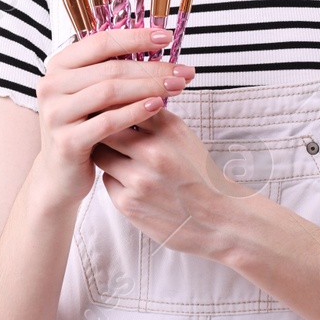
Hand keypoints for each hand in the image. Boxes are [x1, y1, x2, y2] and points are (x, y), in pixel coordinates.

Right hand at [31, 28, 196, 209]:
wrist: (60, 175)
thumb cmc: (84, 128)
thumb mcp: (93, 95)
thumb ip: (111, 71)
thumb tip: (155, 45)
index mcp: (59, 66)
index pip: (101, 41)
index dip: (136, 37)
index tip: (166, 37)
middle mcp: (51, 85)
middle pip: (110, 68)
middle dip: (152, 67)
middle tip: (182, 70)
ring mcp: (56, 113)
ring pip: (110, 91)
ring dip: (148, 86)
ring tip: (177, 87)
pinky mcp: (67, 141)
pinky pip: (108, 121)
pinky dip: (135, 112)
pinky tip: (158, 106)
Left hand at [92, 106, 252, 260]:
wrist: (217, 218)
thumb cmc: (198, 174)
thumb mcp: (182, 136)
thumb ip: (152, 117)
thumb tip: (119, 101)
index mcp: (168, 129)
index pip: (125, 105)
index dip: (113, 107)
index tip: (108, 109)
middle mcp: (153, 152)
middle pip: (106, 128)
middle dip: (104, 129)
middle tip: (104, 131)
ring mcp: (139, 180)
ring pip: (101, 154)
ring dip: (106, 154)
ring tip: (121, 157)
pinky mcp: (129, 203)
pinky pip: (106, 181)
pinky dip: (114, 179)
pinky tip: (132, 182)